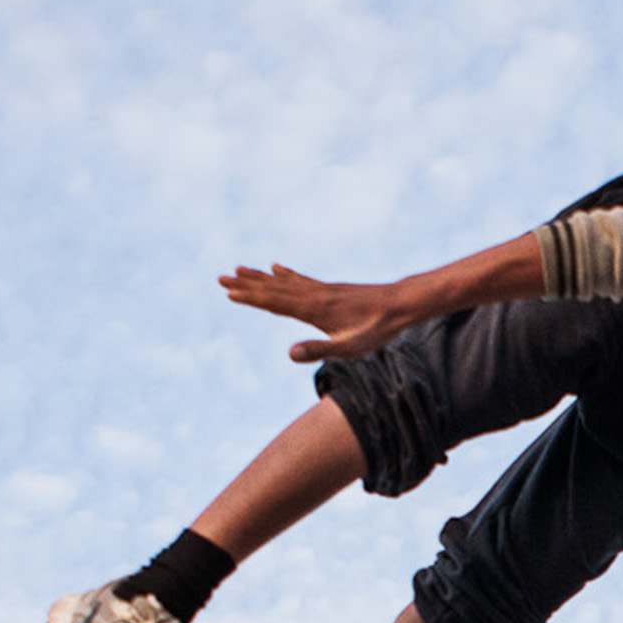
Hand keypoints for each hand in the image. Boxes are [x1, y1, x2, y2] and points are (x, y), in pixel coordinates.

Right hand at [218, 264, 415, 362]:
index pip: (274, 303)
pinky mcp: (330, 290)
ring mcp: (321, 290)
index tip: (229, 293)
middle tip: (221, 278)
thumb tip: (289, 354)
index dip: (251, 298)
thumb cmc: (376, 330)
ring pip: (283, 282)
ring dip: (260, 277)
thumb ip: (318, 350)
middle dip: (246, 285)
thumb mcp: (348, 348)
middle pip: (273, 288)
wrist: (400, 305)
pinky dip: (284, 274)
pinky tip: (276, 268)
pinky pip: (301, 280)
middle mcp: (314, 295)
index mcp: (313, 310)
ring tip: (239, 270)